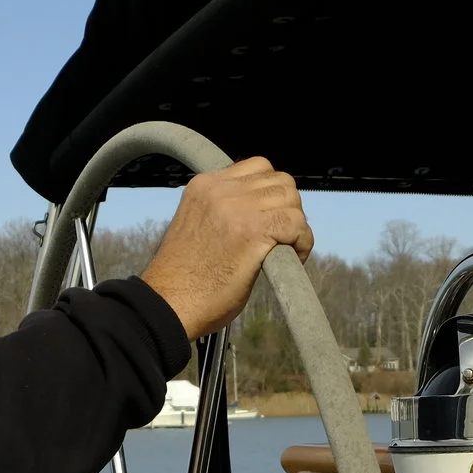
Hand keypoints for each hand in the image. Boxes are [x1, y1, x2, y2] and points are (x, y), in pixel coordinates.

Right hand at [138, 158, 312, 338]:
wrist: (169, 304)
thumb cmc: (184, 279)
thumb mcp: (198, 226)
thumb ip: (225, 211)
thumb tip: (259, 211)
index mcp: (204, 185)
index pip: (257, 168)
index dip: (271, 193)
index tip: (271, 217)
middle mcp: (221, 189)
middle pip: (279, 180)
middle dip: (288, 208)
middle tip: (283, 236)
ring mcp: (237, 207)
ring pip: (291, 199)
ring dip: (296, 225)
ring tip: (289, 249)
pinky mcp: (253, 231)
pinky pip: (297, 224)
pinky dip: (303, 242)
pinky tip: (294, 258)